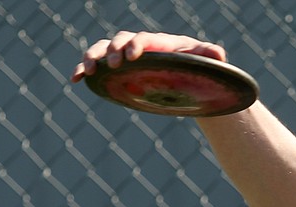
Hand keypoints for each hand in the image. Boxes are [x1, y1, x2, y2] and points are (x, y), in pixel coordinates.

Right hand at [71, 31, 227, 83]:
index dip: (136, 45)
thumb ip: (209, 54)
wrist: (183, 72)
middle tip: (113, 64)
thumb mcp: (202, 61)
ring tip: (88, 70)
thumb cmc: (193, 64)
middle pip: (119, 40)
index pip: (143, 39)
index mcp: (156, 43)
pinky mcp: (115, 67)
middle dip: (114, 50)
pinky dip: (83, 69)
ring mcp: (124, 55)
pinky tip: (75, 80)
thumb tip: (220, 54)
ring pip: (103, 49)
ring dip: (93, 57)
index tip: (133, 57)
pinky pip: (96, 64)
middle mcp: (137, 45)